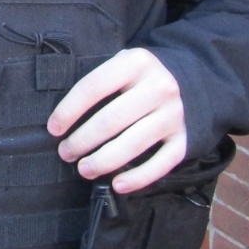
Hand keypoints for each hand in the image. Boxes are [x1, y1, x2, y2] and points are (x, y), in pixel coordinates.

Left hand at [47, 48, 185, 192]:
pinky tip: (117, 185)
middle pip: (110, 120)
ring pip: (133, 144)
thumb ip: (100, 82)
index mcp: (137, 62)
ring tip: (84, 169)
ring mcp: (174, 114)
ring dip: (103, 161)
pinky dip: (138, 178)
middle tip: (66, 153)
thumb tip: (63, 120)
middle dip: (81, 140)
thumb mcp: (124, 64)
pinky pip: (161, 163)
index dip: (69, 111)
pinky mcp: (185, 138)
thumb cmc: (143, 76)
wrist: (194, 78)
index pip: (93, 87)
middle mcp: (159, 87)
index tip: (54, 129)